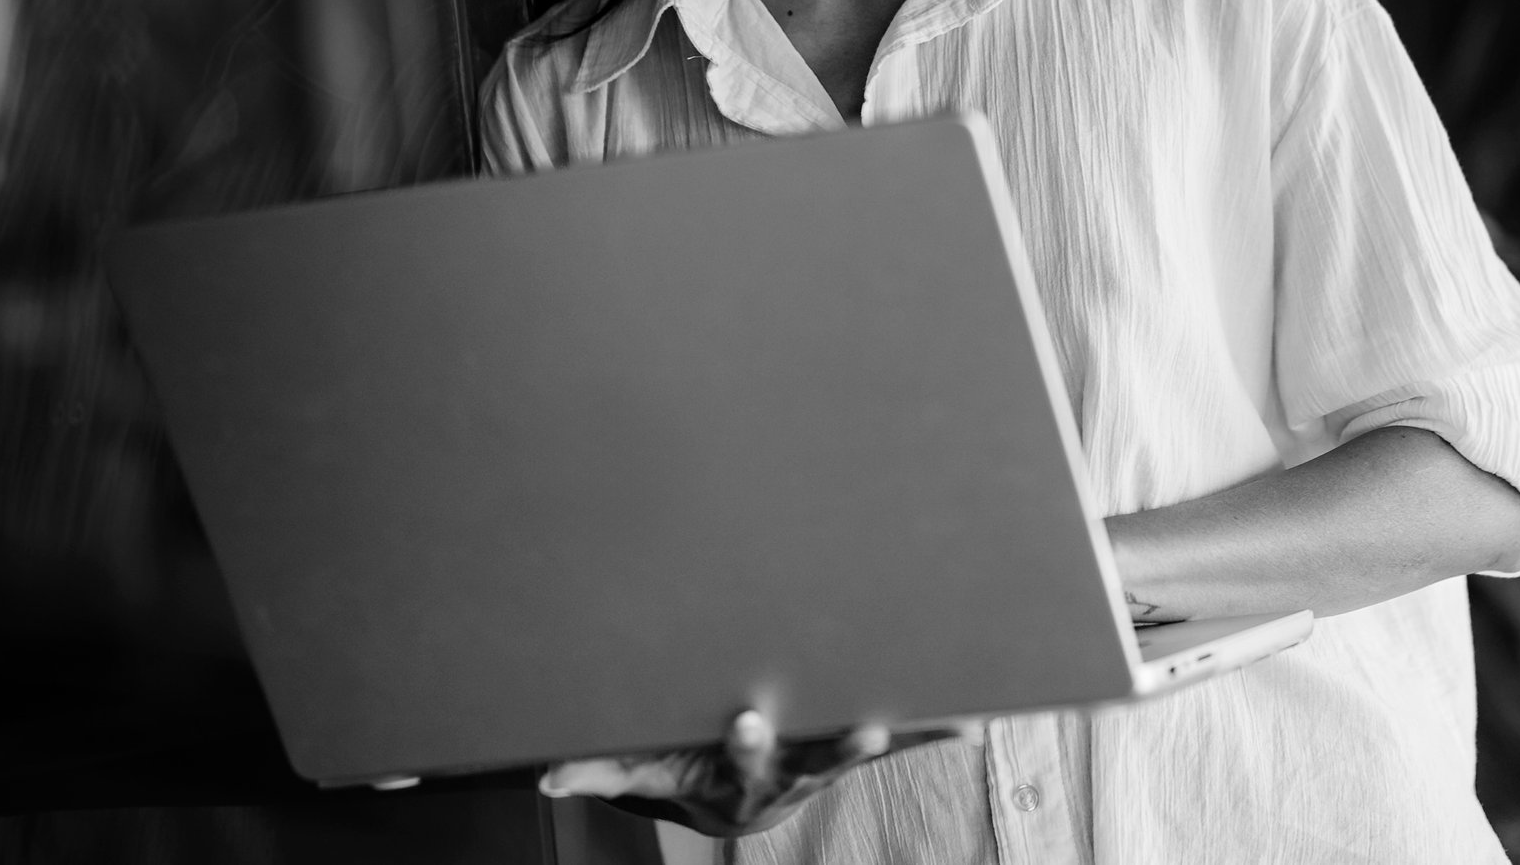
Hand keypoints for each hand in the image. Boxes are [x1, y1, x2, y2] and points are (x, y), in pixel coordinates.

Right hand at [539, 709, 955, 836]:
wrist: (720, 802)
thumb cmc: (674, 767)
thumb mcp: (636, 772)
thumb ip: (595, 770)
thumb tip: (546, 775)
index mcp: (739, 777)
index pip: (746, 764)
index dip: (749, 745)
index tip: (747, 719)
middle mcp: (791, 774)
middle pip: (817, 762)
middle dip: (836, 744)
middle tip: (859, 724)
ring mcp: (825, 762)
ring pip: (863, 750)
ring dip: (900, 735)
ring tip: (950, 720)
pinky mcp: (848, 749)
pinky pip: (897, 742)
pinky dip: (932, 731)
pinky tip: (973, 721)